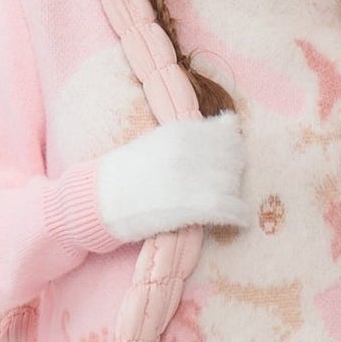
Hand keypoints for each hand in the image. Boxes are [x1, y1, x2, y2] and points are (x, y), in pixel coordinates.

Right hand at [96, 112, 249, 242]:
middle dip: (234, 174)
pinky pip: (229, 208)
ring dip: (234, 195)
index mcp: (182, 131)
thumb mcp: (161, 140)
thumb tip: (233, 121)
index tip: (225, 164)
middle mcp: (190, 150)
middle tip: (224, 187)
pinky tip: (238, 220)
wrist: (102, 199)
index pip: (228, 135)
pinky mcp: (191, 205)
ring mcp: (191, 177)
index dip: (232, 152)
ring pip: (233, 184)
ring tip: (225, 204)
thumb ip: (197, 132)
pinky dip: (238, 214)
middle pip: (234, 160)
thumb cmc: (130, 171)